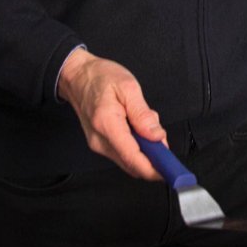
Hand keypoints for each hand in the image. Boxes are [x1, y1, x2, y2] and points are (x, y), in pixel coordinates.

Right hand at [57, 48, 165, 179]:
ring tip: (146, 125)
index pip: (132, 157)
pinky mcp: (100, 144)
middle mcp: (99, 140)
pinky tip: (138, 129)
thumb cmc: (100, 77)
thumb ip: (143, 114)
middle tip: (162, 139)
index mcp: (107, 124)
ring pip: (128, 160)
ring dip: (144, 150)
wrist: (78, 77)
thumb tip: (156, 136)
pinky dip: (136, 146)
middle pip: (131, 164)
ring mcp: (98, 144)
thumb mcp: (128, 87)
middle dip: (152, 157)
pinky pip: (123, 153)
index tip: (168, 170)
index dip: (152, 168)